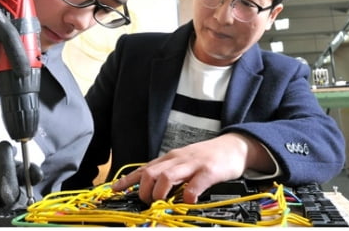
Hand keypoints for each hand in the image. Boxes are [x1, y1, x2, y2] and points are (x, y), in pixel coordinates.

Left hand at [111, 133, 265, 203]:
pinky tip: (188, 201)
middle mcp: (178, 160)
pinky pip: (196, 183)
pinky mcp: (209, 171)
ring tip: (162, 202)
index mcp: (170, 159)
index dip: (128, 180)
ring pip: (168, 176)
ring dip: (161, 191)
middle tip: (147, 202)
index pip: (144, 169)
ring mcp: (193, 164)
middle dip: (144, 190)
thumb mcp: (183, 162)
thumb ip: (168, 174)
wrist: (233, 146)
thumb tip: (150, 189)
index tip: (114, 190)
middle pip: (151, 172)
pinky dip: (189, 194)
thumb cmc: (206, 157)